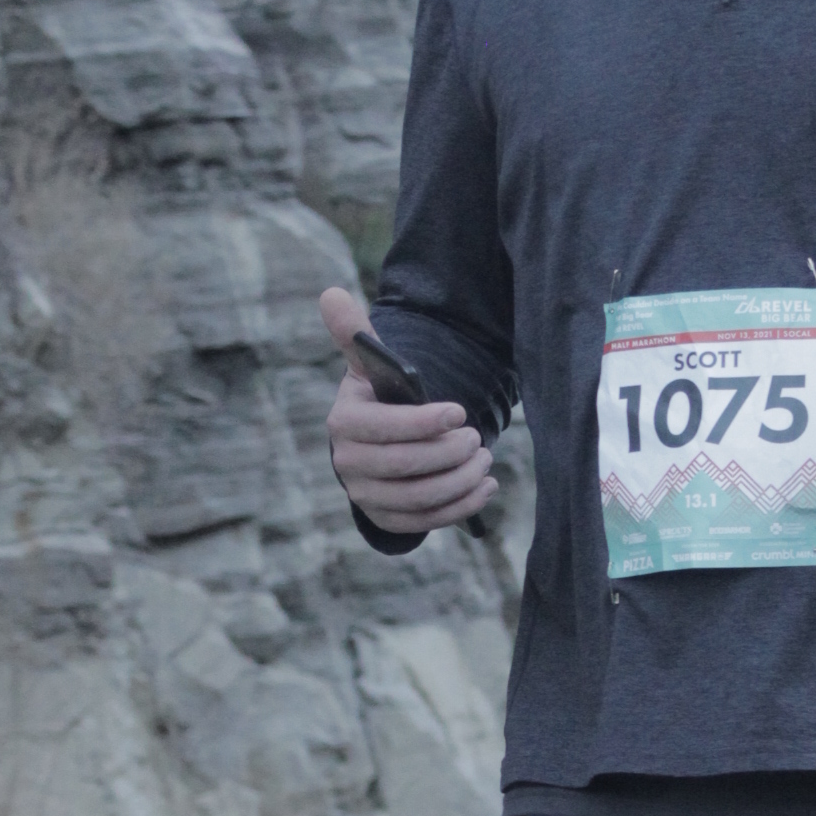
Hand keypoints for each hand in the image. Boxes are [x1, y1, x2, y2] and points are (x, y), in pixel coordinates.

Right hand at [318, 286, 498, 534]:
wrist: (374, 443)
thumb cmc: (379, 397)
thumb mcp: (369, 366)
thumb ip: (355, 332)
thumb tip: (330, 293)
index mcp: (344, 423)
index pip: (384, 428)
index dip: (424, 423)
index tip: (460, 412)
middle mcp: (348, 465)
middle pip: (406, 466)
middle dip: (449, 452)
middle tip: (477, 436)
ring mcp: (366, 497)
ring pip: (420, 497)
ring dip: (461, 479)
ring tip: (484, 457)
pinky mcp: (387, 520)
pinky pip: (427, 522)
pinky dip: (461, 506)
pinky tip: (485, 486)